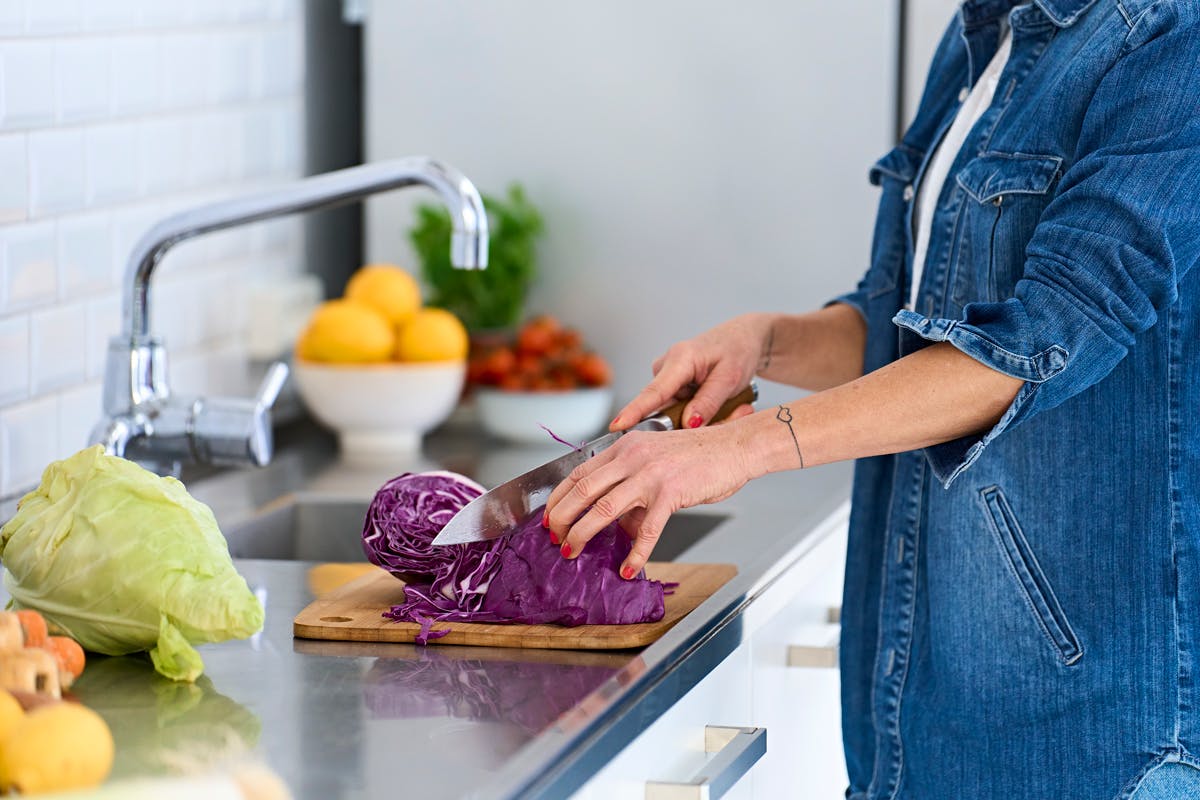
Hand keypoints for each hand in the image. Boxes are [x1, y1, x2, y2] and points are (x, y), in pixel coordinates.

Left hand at [544, 423, 755, 577]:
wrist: (734, 447)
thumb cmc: (698, 456)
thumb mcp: (655, 462)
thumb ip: (632, 488)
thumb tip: (616, 524)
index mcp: (625, 447)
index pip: (579, 472)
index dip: (558, 497)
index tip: (548, 516)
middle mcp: (632, 457)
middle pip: (582, 490)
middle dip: (561, 517)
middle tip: (553, 538)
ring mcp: (650, 474)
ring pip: (603, 508)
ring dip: (582, 533)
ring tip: (571, 552)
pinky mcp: (671, 493)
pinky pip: (648, 529)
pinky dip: (636, 553)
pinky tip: (628, 569)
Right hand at [611, 314, 770, 430]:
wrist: (744, 338)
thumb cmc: (738, 351)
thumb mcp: (731, 378)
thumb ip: (709, 402)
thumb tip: (689, 423)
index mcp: (680, 358)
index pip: (653, 392)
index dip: (634, 411)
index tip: (617, 425)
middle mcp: (667, 366)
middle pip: (664, 408)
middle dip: (690, 422)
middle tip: (726, 416)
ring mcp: (667, 375)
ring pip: (673, 411)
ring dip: (698, 416)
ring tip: (728, 404)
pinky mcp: (672, 384)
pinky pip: (678, 408)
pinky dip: (697, 411)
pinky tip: (716, 402)